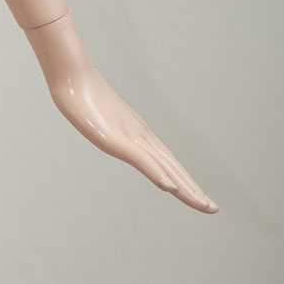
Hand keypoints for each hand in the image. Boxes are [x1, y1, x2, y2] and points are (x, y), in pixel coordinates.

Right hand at [49, 63, 218, 212]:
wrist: (71, 74)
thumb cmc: (80, 93)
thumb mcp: (97, 116)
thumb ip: (107, 124)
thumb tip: (112, 130)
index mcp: (137, 134)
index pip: (166, 161)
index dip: (184, 179)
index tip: (199, 197)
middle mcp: (140, 136)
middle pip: (171, 166)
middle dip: (192, 189)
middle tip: (213, 209)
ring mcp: (129, 136)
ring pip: (163, 165)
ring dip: (185, 186)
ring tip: (204, 204)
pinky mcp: (115, 138)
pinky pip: (141, 158)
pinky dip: (158, 173)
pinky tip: (170, 187)